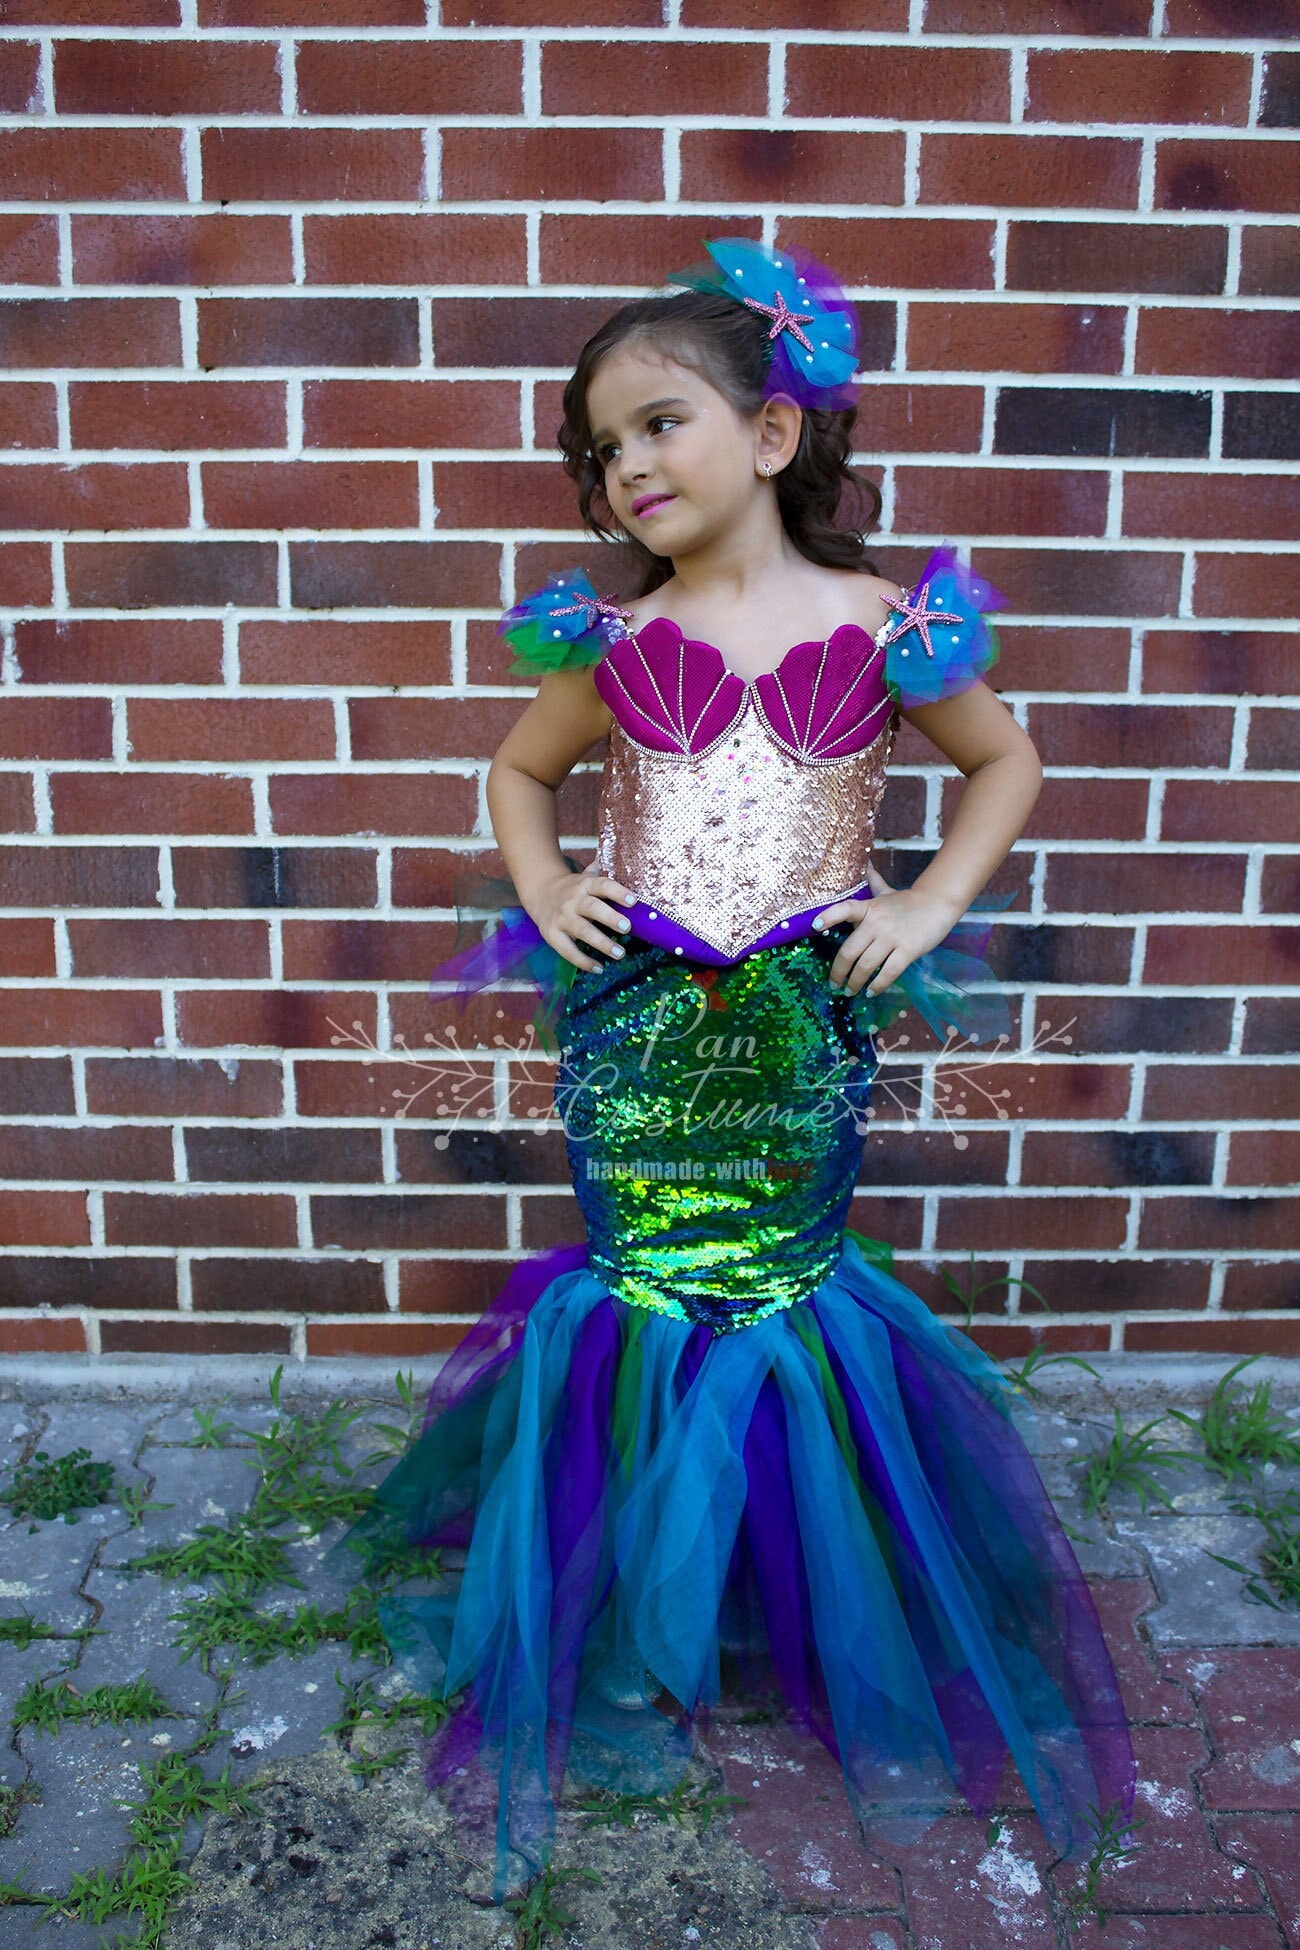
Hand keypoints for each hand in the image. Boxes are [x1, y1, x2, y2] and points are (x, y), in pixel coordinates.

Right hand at [532, 866, 635, 972]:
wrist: (540, 892)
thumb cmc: (573, 888)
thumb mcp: (585, 878)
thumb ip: (603, 874)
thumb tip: (625, 862)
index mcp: (584, 885)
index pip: (602, 885)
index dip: (617, 892)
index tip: (633, 901)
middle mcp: (573, 900)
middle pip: (592, 908)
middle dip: (610, 918)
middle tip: (627, 928)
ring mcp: (562, 918)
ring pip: (582, 931)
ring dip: (602, 943)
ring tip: (620, 953)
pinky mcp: (552, 934)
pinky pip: (567, 950)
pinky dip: (583, 961)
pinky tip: (599, 968)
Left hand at [813, 861, 962, 995]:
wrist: (938, 904)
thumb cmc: (908, 901)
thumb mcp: (887, 892)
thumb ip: (873, 882)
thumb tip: (865, 865)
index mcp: (869, 908)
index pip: (845, 909)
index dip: (829, 916)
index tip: (815, 925)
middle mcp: (877, 923)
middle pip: (849, 951)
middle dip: (838, 972)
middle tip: (834, 984)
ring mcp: (892, 938)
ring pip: (866, 966)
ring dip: (855, 983)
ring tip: (850, 991)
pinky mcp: (908, 951)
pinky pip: (888, 973)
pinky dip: (877, 986)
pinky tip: (871, 992)